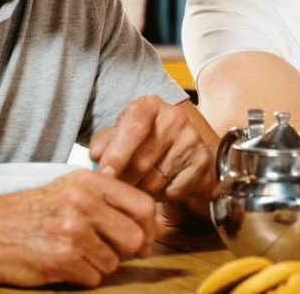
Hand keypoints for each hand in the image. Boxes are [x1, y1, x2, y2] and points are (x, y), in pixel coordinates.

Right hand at [0, 169, 159, 286]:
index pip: (143, 205)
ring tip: (76, 257)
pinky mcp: (60, 258)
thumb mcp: (69, 191)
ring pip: (113, 261)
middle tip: (110, 253)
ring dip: (100, 265)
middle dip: (127, 251)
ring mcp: (72, 230)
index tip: (144, 238)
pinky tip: (63, 267)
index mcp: (89, 182)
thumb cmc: (27, 212)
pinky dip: (82, 277)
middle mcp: (84, 202)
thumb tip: (156, 222)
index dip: (149, 227)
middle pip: (134, 236)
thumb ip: (110, 201)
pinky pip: (93, 277)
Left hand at [88, 96, 214, 203]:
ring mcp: (191, 138)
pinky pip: (173, 189)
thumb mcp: (119, 135)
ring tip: (143, 181)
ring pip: (155, 180)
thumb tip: (97, 155)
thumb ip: (103, 142)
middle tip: (119, 184)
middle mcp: (173, 117)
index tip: (104, 174)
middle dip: (125, 180)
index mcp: (149, 105)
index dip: (117, 154)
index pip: (134, 127)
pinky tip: (162, 184)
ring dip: (143, 189)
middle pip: (141, 160)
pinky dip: (163, 194)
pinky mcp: (202, 160)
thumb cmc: (143, 141)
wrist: (182, 152)